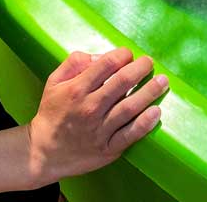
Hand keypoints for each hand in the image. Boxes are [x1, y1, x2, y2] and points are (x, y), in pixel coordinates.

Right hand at [25, 47, 167, 183]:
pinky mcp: (108, 149)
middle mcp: (90, 108)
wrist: (44, 152)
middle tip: (149, 62)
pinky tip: (156, 112)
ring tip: (162, 82)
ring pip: (130, 107)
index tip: (129, 53)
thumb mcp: (54, 82)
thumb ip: (74, 63)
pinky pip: (131, 134)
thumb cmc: (52, 113)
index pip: (106, 65)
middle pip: (122, 83)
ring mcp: (100, 130)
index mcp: (77, 89)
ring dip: (150, 92)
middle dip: (140, 68)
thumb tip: (100, 56)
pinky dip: (145, 123)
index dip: (122, 55)